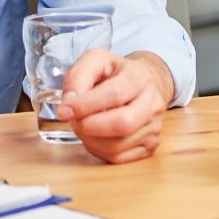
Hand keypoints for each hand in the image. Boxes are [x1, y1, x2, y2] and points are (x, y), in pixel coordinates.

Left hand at [55, 49, 172, 163]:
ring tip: (83, 126)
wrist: (140, 84)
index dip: (86, 105)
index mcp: (139, 77)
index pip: (115, 94)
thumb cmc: (115, 74)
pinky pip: (119, 157)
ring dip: (90, 140)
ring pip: (118, 145)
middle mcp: (152, 103)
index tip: (64, 110)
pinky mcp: (150, 145)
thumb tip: (69, 104)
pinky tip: (94, 136)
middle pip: (122, 124)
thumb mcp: (95, 61)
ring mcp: (154, 126)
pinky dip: (99, 150)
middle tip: (74, 120)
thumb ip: (78, 76)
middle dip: (89, 126)